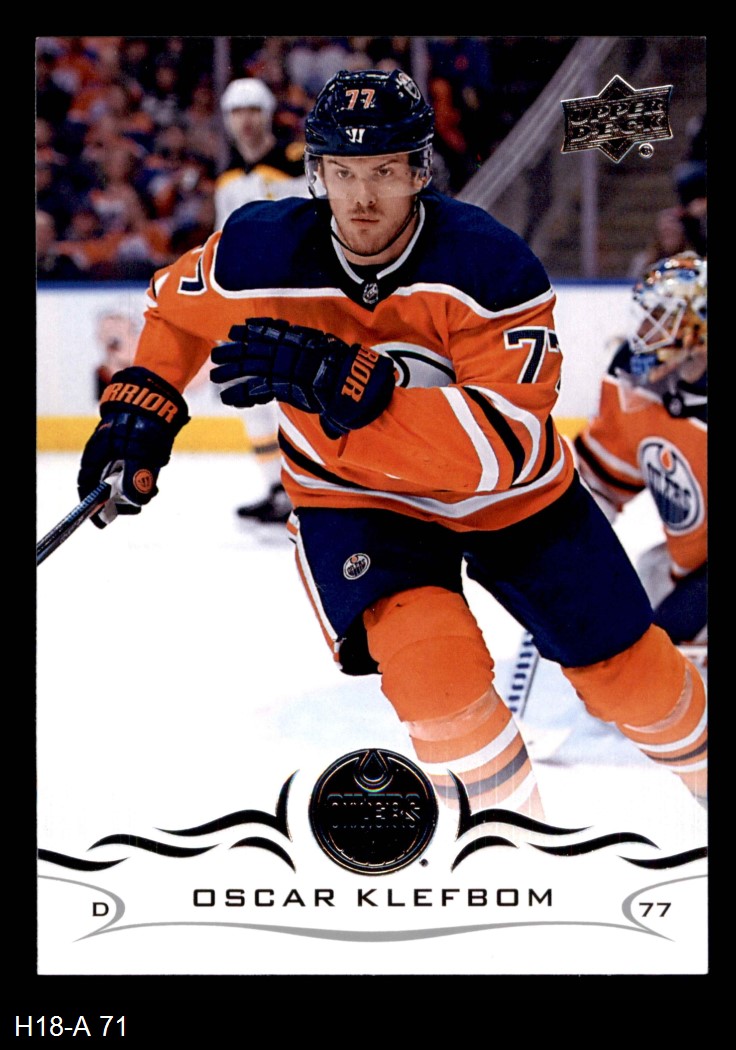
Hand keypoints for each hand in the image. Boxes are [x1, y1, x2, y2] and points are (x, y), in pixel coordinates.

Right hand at [77, 367, 189, 527]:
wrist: (156, 392)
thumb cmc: (143, 422)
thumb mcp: (141, 453)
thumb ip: (137, 478)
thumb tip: (135, 500)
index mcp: (97, 454)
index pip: (87, 486)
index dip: (92, 505)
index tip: (101, 520)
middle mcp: (105, 452)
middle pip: (107, 484)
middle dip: (123, 497)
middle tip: (139, 502)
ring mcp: (119, 448)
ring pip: (124, 475)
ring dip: (138, 483)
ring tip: (153, 482)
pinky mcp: (133, 443)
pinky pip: (137, 464)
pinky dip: (146, 471)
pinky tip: (157, 465)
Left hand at [210, 317, 395, 437]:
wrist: (351, 382)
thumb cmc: (345, 370)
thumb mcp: (328, 351)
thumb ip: (316, 351)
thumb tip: (317, 348)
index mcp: (297, 338)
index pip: (269, 330)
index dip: (251, 330)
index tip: (237, 330)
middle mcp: (286, 349)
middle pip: (252, 347)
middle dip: (233, 350)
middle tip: (217, 352)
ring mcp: (282, 366)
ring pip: (248, 365)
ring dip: (229, 370)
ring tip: (215, 375)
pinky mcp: (281, 385)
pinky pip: (255, 389)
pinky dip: (240, 394)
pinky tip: (227, 398)